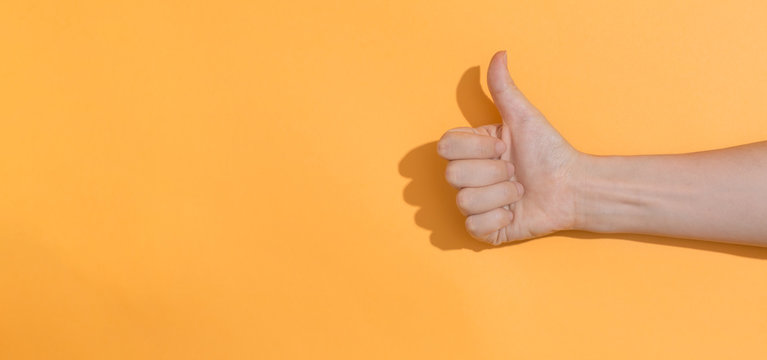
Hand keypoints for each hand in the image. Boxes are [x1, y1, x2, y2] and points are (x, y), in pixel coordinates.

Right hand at [437, 51, 585, 244]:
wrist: (572, 187)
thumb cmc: (549, 152)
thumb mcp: (524, 117)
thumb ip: (504, 88)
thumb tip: (500, 54)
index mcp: (470, 151)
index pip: (445, 147)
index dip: (476, 148)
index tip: (503, 146)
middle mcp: (467, 178)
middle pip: (453, 175)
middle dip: (493, 172)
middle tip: (515, 171)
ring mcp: (474, 205)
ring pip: (464, 201)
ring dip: (501, 195)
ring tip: (519, 191)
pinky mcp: (484, 230)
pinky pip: (475, 226)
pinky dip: (500, 218)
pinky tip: (515, 212)